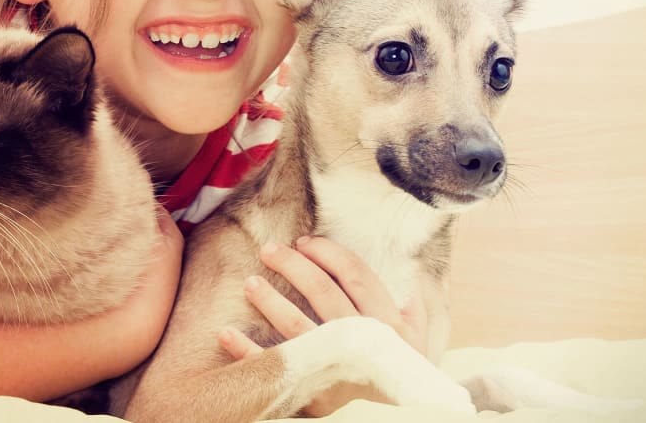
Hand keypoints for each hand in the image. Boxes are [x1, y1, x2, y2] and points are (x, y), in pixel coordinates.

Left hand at [218, 236, 429, 413]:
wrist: (403, 422)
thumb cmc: (404, 380)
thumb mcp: (418, 344)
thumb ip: (415, 308)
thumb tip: (412, 273)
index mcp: (389, 324)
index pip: (355, 274)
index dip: (327, 252)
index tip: (304, 241)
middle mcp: (364, 344)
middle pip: (322, 292)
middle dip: (293, 265)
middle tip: (269, 250)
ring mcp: (338, 370)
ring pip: (296, 326)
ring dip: (269, 301)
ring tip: (250, 283)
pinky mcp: (315, 397)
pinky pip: (274, 370)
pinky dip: (246, 352)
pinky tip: (226, 333)